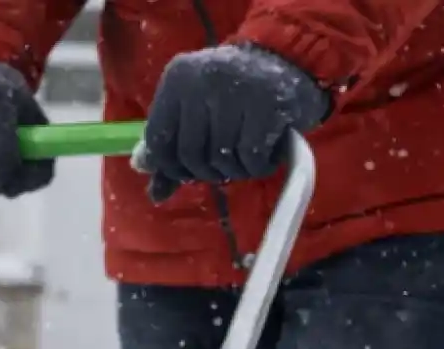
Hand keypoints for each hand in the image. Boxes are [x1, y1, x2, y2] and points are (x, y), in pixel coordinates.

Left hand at [140, 44, 330, 202]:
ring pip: (221, 159)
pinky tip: (265, 155)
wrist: (288, 61)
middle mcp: (204, 78)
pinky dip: (257, 167)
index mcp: (178, 78)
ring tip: (246, 155)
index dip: (172, 167)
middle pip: (190, 155)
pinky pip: (251, 158)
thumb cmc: (233, 94)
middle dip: (207, 171)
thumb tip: (155, 193)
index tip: (189, 170)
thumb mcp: (195, 111)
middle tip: (223, 164)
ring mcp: (237, 88)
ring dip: (235, 171)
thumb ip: (171, 149)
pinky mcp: (269, 103)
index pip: (158, 142)